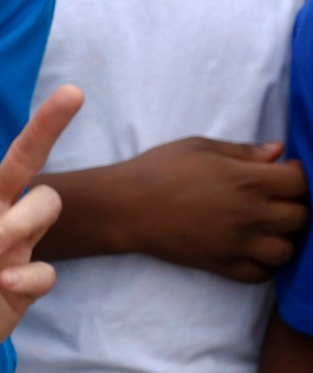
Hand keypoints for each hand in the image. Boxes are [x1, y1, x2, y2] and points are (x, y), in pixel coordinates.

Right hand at [117, 137, 306, 281]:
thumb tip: (278, 150)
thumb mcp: (198, 147)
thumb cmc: (159, 169)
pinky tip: (252, 248)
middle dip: (293, 204)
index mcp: (246, 180)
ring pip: (287, 250)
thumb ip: (243, 151)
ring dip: (282, 237)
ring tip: (265, 226)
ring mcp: (239, 244)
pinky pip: (263, 274)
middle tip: (274, 198)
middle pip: (300, 217)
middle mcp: (250, 214)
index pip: (299, 181)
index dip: (297, 175)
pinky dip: (264, 263)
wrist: (125, 206)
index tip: (284, 172)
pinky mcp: (224, 266)